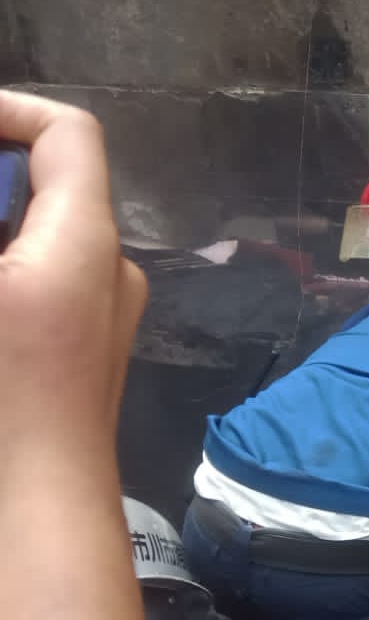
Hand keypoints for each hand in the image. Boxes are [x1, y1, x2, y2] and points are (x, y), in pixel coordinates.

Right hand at [0, 91, 145, 470]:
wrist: (33, 508)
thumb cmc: (3, 393)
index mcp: (85, 241)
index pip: (69, 132)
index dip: (4, 110)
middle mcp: (107, 269)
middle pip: (42, 183)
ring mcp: (96, 316)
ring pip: (31, 240)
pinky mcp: (75, 355)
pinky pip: (32, 287)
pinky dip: (3, 270)